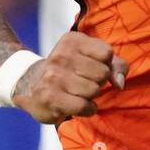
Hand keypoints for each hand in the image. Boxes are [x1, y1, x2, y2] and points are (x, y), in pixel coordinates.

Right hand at [14, 31, 128, 124]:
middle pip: (102, 73)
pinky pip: (84, 106)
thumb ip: (115, 66)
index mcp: (72, 40)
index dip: (106, 65)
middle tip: (85, 83)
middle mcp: (61, 55)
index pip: (107, 53)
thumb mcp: (91, 58)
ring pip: (94, 90)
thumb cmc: (68, 70)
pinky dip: (88, 109)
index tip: (94, 68)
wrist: (29, 84)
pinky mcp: (49, 97)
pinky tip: (81, 106)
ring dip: (92, 96)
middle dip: (99, 82)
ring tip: (79, 93)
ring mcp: (53, 76)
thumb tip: (120, 83)